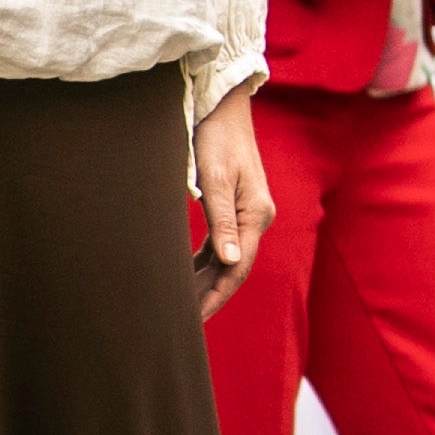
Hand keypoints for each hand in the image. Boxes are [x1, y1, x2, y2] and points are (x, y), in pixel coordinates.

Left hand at [191, 91, 274, 318]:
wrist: (223, 107)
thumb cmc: (216, 138)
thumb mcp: (216, 179)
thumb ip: (222, 221)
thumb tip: (231, 262)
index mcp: (256, 214)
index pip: (237, 267)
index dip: (215, 297)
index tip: (190, 321)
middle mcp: (255, 218)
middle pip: (233, 268)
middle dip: (208, 297)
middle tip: (179, 327)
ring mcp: (245, 214)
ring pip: (225, 259)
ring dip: (204, 283)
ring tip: (177, 309)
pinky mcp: (232, 207)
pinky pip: (218, 245)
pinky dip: (202, 264)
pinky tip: (182, 277)